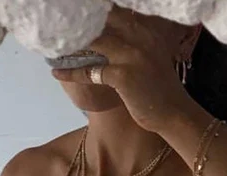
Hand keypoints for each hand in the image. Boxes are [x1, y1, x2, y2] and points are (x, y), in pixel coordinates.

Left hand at [50, 6, 197, 133]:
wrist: (174, 113)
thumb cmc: (160, 88)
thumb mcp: (151, 55)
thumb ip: (133, 40)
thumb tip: (106, 33)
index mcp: (146, 28)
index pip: (117, 9)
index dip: (97, 8)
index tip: (75, 8)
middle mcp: (140, 36)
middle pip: (103, 18)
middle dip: (80, 18)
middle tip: (57, 20)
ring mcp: (131, 55)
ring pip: (93, 40)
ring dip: (70, 42)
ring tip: (53, 42)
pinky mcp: (122, 76)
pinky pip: (90, 70)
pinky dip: (71, 73)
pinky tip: (57, 73)